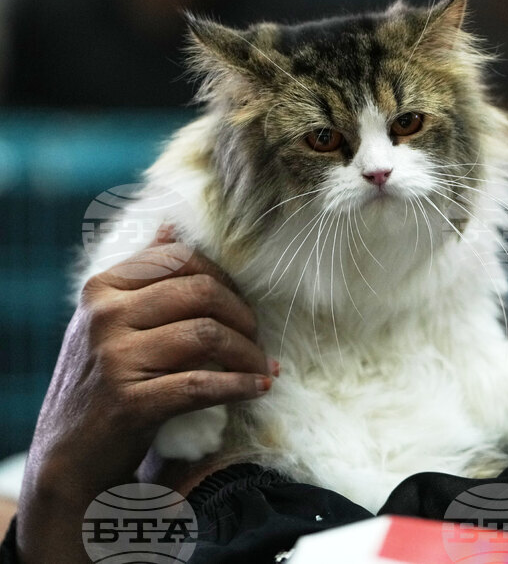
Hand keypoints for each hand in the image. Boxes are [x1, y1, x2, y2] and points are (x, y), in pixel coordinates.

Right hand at [15, 227, 272, 563]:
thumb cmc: (103, 380)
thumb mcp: (111, 321)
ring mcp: (114, 358)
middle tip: (258, 340)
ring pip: (208, 335)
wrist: (70, 455)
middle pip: (201, 292)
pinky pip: (202, 384)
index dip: (225, 280)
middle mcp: (104, 316)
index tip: (242, 307)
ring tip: (263, 367)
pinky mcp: (129, 402)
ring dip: (249, 353)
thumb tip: (172, 226)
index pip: (181, 258)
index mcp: (103, 288)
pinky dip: (240, 386)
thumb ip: (142, 275)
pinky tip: (258, 388)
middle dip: (243, 315)